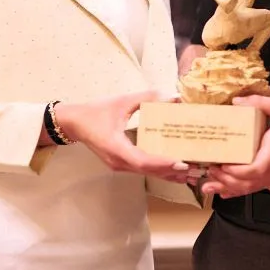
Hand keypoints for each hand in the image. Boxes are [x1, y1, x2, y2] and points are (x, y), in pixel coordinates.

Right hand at [53, 91, 189, 182]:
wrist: (74, 123)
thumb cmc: (96, 111)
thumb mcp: (121, 102)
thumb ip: (147, 98)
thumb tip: (173, 96)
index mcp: (115, 147)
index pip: (142, 160)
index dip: (162, 163)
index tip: (180, 162)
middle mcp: (118, 161)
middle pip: (148, 170)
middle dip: (172, 171)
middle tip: (195, 168)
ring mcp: (118, 165)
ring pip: (146, 173)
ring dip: (168, 173)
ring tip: (191, 172)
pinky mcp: (120, 164)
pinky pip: (142, 170)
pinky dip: (158, 170)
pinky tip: (174, 170)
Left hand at [200, 96, 269, 198]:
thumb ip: (260, 103)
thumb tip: (236, 102)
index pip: (253, 170)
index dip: (233, 172)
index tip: (219, 165)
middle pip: (249, 184)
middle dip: (226, 182)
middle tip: (208, 174)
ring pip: (255, 188)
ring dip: (232, 189)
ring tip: (211, 187)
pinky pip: (262, 186)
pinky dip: (246, 189)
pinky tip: (232, 190)